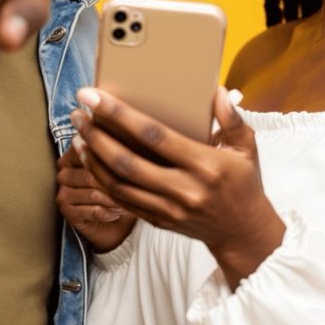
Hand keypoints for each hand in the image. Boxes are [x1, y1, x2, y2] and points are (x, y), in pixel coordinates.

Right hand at [56, 145, 136, 252]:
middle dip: (113, 184)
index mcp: (72, 155)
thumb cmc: (115, 187)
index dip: (109, 161)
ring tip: (127, 202)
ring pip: (93, 195)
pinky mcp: (68, 214)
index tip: (127, 167)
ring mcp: (63, 194)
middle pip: (91, 176)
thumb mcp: (115, 167)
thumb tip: (118, 146)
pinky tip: (118, 213)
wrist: (113, 222)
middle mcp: (63, 173)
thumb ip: (112, 155)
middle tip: (131, 189)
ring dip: (114, 200)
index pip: (89, 153)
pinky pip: (93, 211)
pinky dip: (109, 213)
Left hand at [70, 86, 285, 288]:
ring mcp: (168, 209)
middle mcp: (183, 189)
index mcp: (204, 164)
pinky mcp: (158, 221)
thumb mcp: (246, 147)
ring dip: (93, 158)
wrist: (242, 233)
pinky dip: (101, 179)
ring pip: (118, 185)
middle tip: (78, 113)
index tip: (95, 97)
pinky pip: (122, 201)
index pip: (154, 136)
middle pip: (127, 162)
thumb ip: (232, 118)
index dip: (120, 115)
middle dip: (96, 135)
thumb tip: (217, 91)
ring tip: (79, 134)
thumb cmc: (244, 183)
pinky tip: (90, 160)